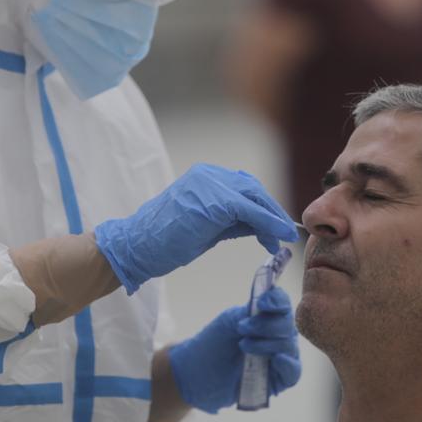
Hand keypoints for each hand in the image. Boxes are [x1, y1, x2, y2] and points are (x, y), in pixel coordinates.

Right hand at [94, 164, 296, 293]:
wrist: (137, 247)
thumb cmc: (166, 241)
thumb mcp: (206, 227)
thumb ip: (233, 221)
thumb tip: (263, 227)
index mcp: (204, 178)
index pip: (244, 187)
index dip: (264, 208)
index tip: (278, 226)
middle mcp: (208, 175)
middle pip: (252, 189)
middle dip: (271, 213)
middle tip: (284, 233)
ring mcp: (210, 184)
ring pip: (253, 197)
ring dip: (271, 219)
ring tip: (281, 239)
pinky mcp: (213, 201)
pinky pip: (248, 209)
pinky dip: (266, 222)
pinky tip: (275, 236)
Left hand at [167, 287, 300, 413]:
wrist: (196, 374)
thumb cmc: (213, 344)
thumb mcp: (229, 321)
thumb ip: (251, 311)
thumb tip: (269, 301)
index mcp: (267, 317)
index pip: (282, 304)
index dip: (277, 301)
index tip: (262, 303)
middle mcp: (277, 336)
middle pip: (287, 325)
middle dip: (266, 325)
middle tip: (242, 329)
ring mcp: (279, 358)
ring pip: (289, 346)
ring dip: (267, 344)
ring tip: (243, 345)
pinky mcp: (278, 380)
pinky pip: (293, 372)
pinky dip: (288, 364)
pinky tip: (277, 359)